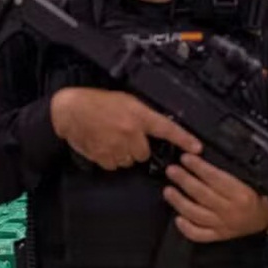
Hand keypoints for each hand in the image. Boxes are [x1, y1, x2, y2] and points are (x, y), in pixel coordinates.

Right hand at [51, 87, 201, 170]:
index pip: (166, 128)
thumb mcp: (125, 101)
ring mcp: (117, 147)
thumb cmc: (95, 102)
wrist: (70, 109)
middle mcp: (130, 132)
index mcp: (138, 115)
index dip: (183, 139)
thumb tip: (154, 128)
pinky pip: (114, 165)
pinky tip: (103, 145)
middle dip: (136, 147)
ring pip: (129, 161)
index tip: (197, 148)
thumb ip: (141, 115)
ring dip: (122, 153)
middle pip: (144, 153)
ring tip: (110, 138)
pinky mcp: (104, 157)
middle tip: (124, 135)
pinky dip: (109, 158)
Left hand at [163, 153, 267, 242]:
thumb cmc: (265, 195)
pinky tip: (177, 218)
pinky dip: (187, 228)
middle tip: (172, 170)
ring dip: (179, 202)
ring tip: (168, 191)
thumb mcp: (256, 177)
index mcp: (242, 194)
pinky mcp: (220, 236)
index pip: (215, 178)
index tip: (186, 158)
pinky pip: (200, 235)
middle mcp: (231, 211)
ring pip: (196, 214)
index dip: (198, 167)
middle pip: (202, 194)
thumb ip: (235, 168)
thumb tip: (211, 154)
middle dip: (184, 180)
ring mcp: (224, 225)